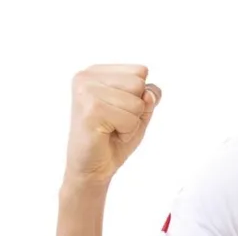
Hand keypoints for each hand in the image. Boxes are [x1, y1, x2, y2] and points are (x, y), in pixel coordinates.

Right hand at [63, 64, 160, 186]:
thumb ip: (149, 94)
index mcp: (96, 71)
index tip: (118, 110)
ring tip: (111, 129)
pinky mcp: (90, 111)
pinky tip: (107, 136)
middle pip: (139, 84)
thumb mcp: (140, 110)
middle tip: (114, 122)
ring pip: (137, 102)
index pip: (141, 71)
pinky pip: (131, 119)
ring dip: (131, 122)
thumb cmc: (114, 137)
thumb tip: (149, 93)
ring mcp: (86, 92)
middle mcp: (86, 77)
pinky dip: (127, 132)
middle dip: (136, 108)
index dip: (139, 95)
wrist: (92, 168)